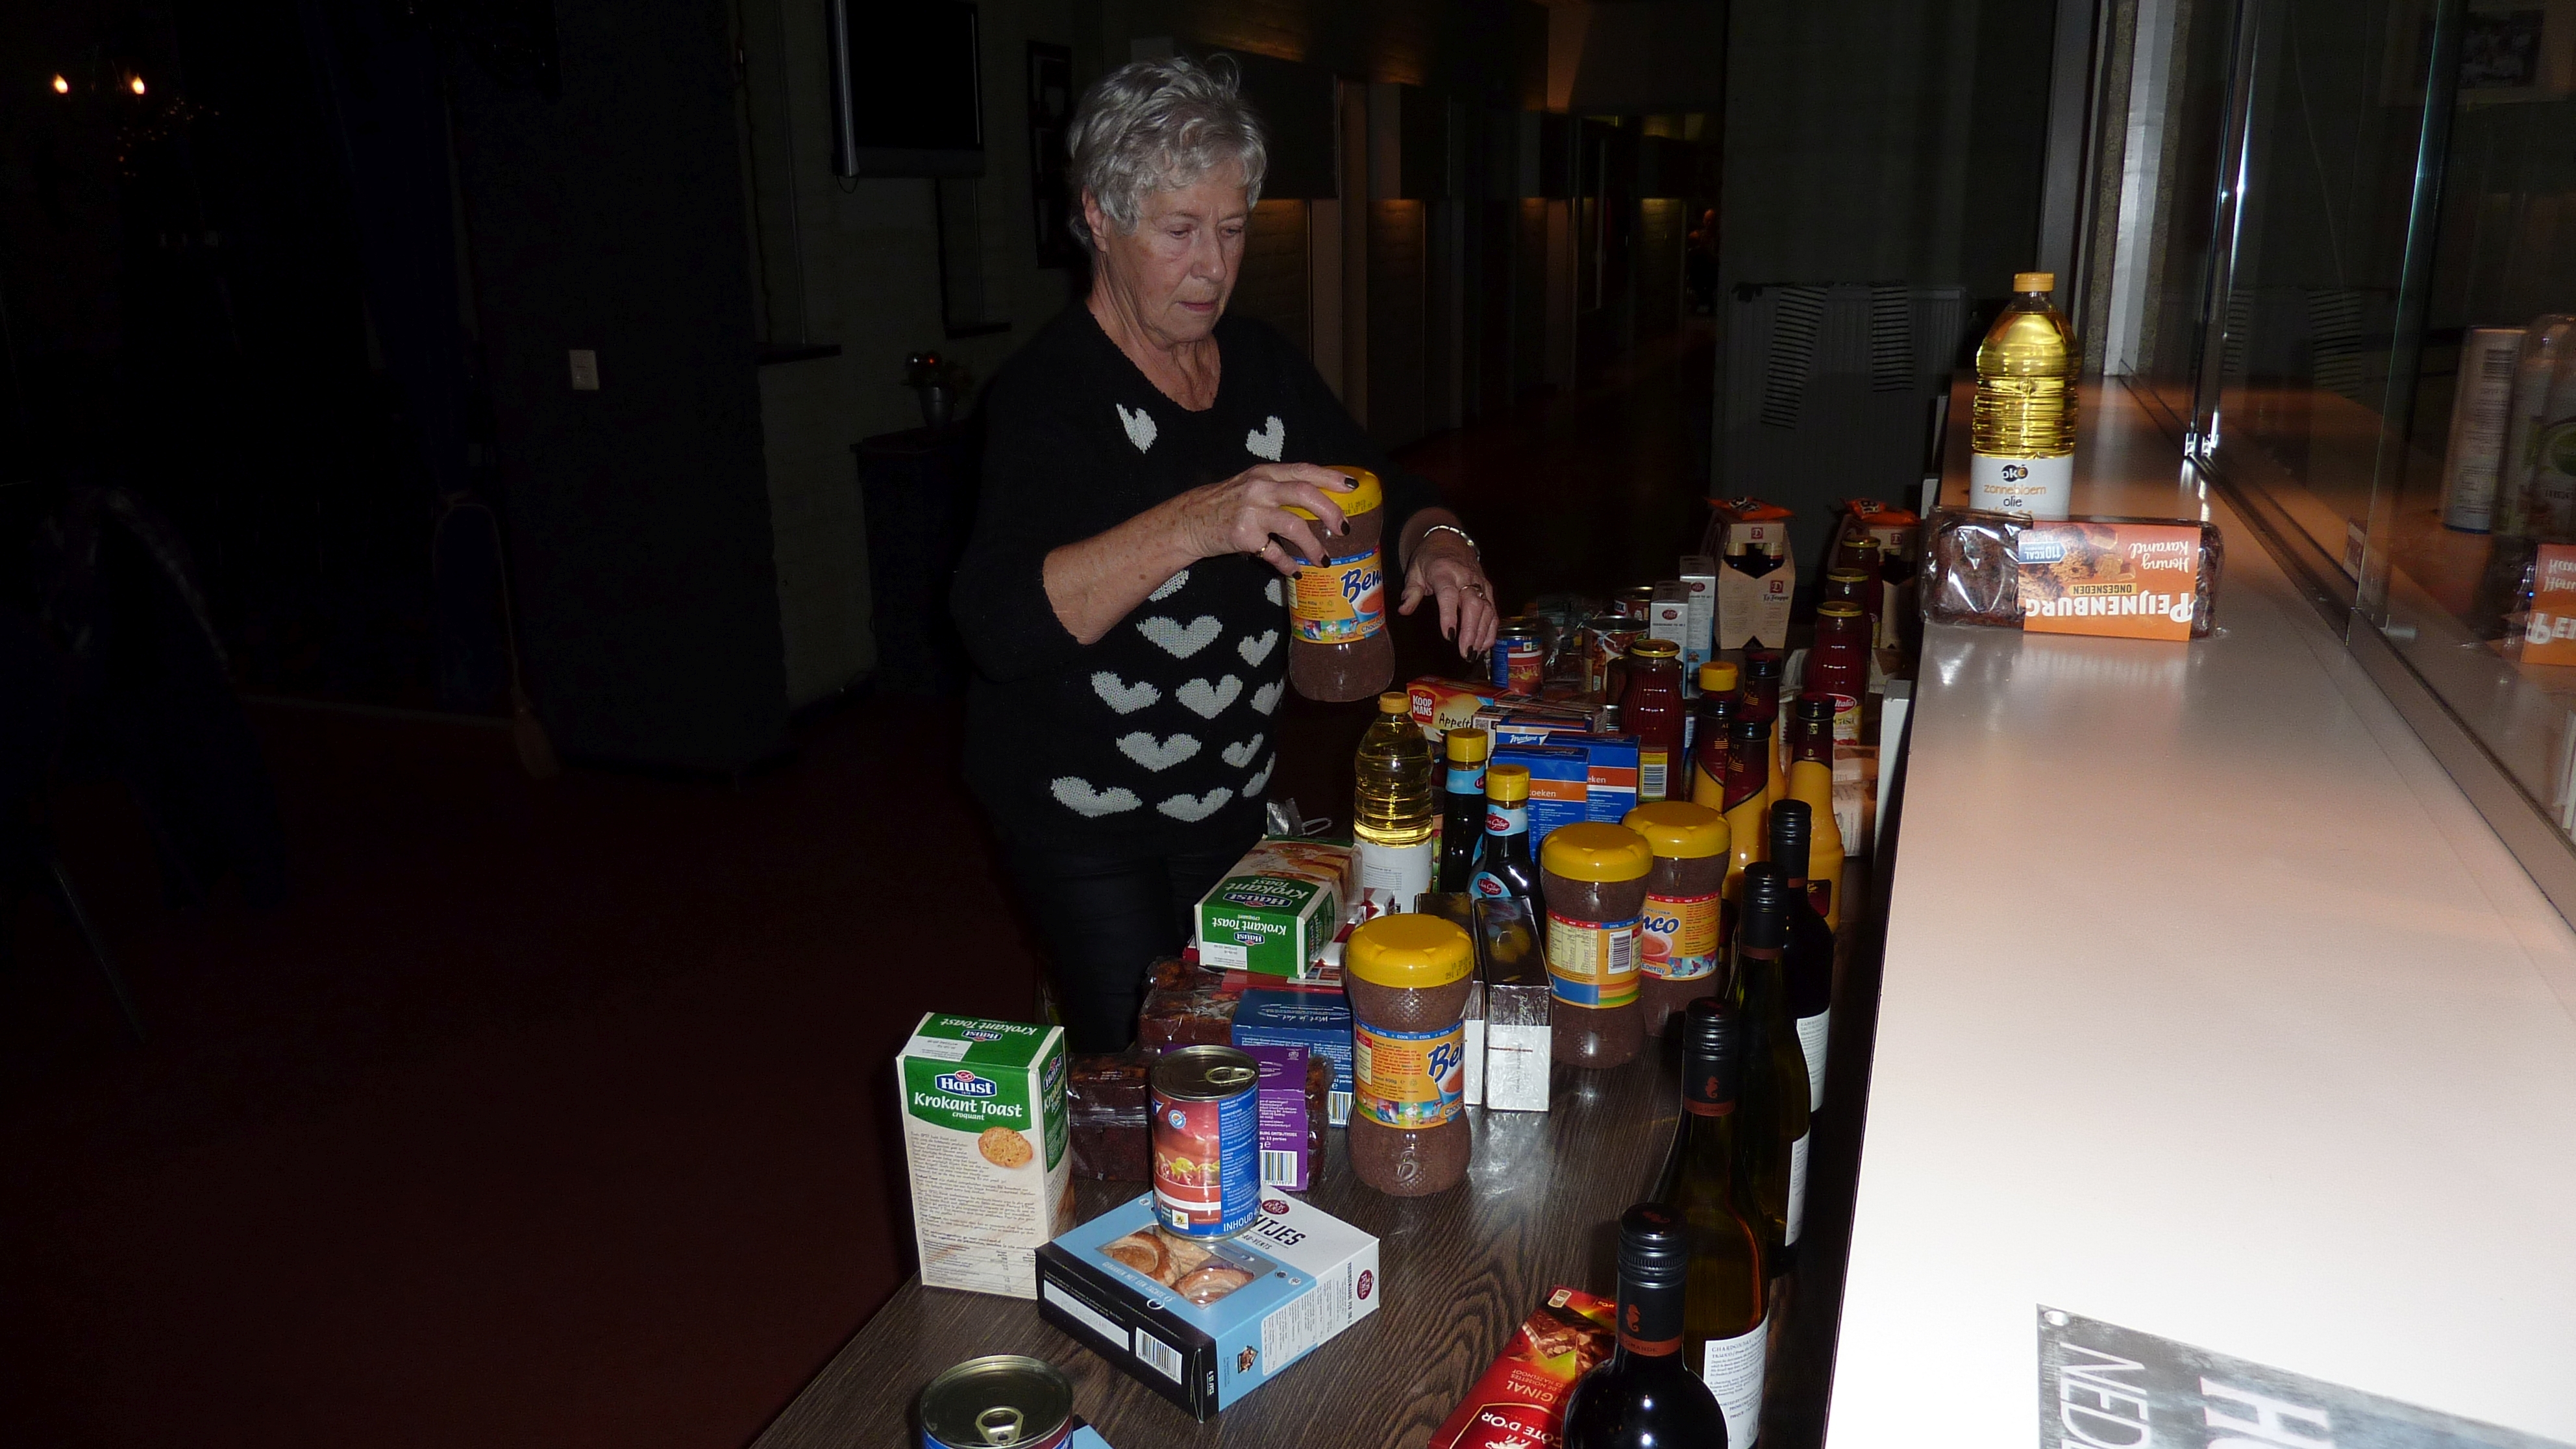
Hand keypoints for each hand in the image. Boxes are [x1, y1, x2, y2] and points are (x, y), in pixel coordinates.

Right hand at [1172, 463, 1358, 575]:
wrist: (1189, 521)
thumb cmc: (1225, 504)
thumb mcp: (1251, 485)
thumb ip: (1279, 488)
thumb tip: (1318, 500)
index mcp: (1265, 473)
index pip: (1303, 470)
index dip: (1330, 477)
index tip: (1351, 487)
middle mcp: (1260, 488)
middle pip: (1304, 493)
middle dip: (1329, 510)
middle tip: (1343, 528)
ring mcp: (1251, 511)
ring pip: (1294, 525)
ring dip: (1313, 545)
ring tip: (1322, 559)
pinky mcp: (1244, 536)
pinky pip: (1274, 553)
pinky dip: (1287, 564)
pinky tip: (1294, 571)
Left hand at [1399, 528, 1499, 659]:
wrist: (1449, 540)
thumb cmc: (1429, 559)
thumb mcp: (1414, 571)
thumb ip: (1410, 592)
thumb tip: (1403, 610)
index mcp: (1444, 572)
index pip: (1449, 595)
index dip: (1450, 616)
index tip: (1449, 636)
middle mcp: (1465, 578)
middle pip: (1473, 605)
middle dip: (1471, 631)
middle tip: (1466, 653)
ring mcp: (1480, 583)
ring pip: (1487, 609)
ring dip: (1482, 633)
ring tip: (1474, 653)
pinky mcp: (1488, 589)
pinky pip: (1493, 610)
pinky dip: (1491, 629)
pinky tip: (1484, 645)